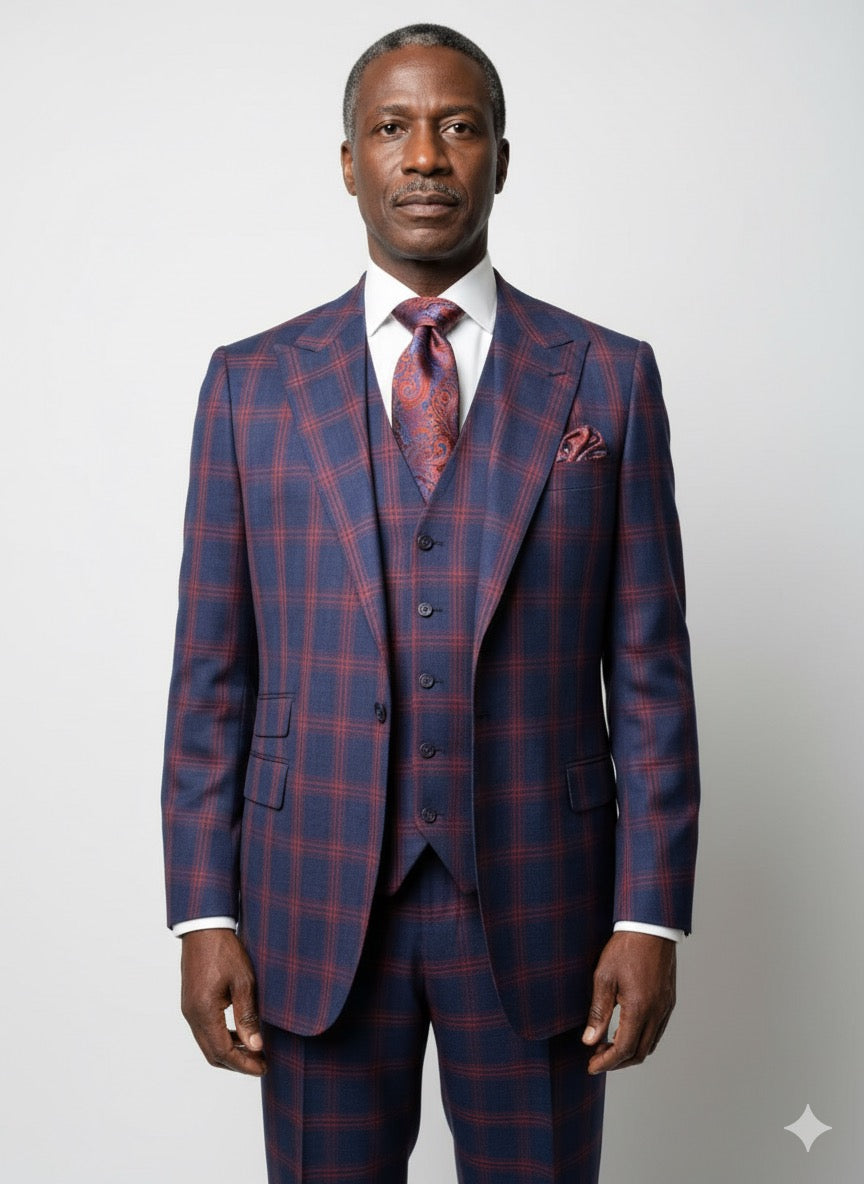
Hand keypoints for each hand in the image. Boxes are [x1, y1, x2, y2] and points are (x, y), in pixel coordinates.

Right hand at [180, 929, 266, 1075]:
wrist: (204, 928)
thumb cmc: (224, 950)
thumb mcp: (243, 982)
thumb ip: (248, 1016)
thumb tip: (255, 1046)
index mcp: (204, 1011)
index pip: (223, 1051)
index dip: (243, 1064)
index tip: (263, 1067)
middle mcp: (192, 1015)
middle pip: (212, 1053)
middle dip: (237, 1063)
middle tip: (261, 1063)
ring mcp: (189, 1009)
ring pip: (207, 1043)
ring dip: (229, 1051)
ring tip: (254, 1050)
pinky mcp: (191, 1002)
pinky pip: (205, 1030)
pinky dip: (222, 1037)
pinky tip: (240, 1032)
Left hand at [581, 931, 675, 1074]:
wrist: (651, 927)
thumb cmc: (625, 948)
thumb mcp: (604, 977)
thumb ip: (598, 1011)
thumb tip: (590, 1040)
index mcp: (639, 1008)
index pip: (623, 1049)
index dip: (606, 1063)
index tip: (591, 1067)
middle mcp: (657, 1012)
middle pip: (639, 1053)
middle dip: (617, 1062)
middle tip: (597, 1059)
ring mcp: (665, 1007)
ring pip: (650, 1044)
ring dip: (630, 1051)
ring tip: (608, 1047)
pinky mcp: (669, 1001)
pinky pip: (658, 1031)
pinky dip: (642, 1039)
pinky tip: (626, 1031)